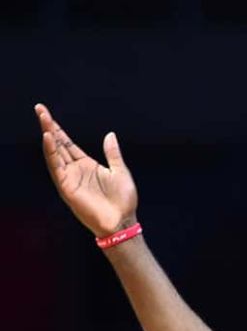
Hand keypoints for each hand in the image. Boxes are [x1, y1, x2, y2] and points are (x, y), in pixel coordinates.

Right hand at [35, 104, 137, 236]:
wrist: (122, 221)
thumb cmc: (123, 200)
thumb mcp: (120, 171)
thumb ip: (112, 153)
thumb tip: (110, 134)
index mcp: (87, 165)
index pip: (68, 143)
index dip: (58, 129)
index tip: (47, 114)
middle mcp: (75, 170)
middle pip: (58, 145)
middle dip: (49, 127)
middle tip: (39, 109)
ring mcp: (69, 178)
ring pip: (54, 153)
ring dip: (48, 136)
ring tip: (43, 118)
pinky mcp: (67, 187)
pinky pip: (57, 167)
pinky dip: (52, 153)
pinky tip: (49, 139)